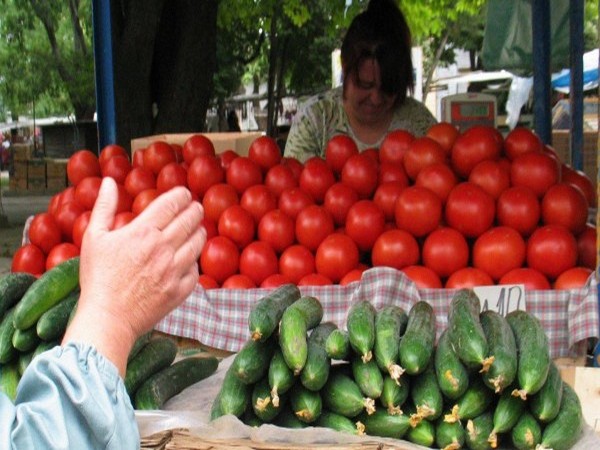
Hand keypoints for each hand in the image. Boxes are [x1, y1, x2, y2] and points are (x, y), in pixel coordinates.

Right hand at [62, 177, 205, 374]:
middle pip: (191, 218)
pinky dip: (194, 261)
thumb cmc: (98, 278)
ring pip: (199, 241)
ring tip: (195, 229)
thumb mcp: (94, 238)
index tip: (184, 194)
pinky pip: (196, 269)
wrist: (108, 319)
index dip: (182, 195)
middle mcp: (164, 248)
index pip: (173, 203)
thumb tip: (108, 182)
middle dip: (194, 209)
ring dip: (199, 231)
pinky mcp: (181, 289)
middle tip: (194, 208)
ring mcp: (175, 270)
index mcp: (143, 232)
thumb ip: (104, 206)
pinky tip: (188, 258)